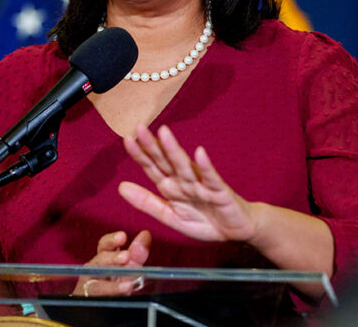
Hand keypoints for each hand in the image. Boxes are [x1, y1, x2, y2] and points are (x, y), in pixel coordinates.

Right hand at [75, 230, 150, 296]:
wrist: (101, 301)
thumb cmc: (114, 282)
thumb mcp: (128, 268)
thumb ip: (137, 253)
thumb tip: (145, 234)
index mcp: (103, 258)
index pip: (104, 245)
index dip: (112, 240)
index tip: (122, 236)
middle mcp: (94, 270)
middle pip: (99, 261)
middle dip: (111, 258)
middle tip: (125, 257)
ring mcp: (90, 286)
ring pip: (98, 284)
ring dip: (113, 285)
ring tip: (128, 285)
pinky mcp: (91, 299)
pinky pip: (101, 299)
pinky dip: (112, 296)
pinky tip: (124, 293)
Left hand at [118, 124, 258, 242]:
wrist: (237, 230)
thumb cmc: (205, 221)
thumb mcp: (170, 216)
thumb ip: (147, 203)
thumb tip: (120, 187)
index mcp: (171, 187)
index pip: (152, 168)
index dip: (140, 155)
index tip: (127, 139)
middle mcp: (185, 181)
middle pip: (166, 162)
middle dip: (153, 146)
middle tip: (139, 127)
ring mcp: (202, 185)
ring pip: (185, 166)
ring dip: (175, 150)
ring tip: (164, 132)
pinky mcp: (220, 192)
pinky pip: (211, 178)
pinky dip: (206, 166)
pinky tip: (199, 153)